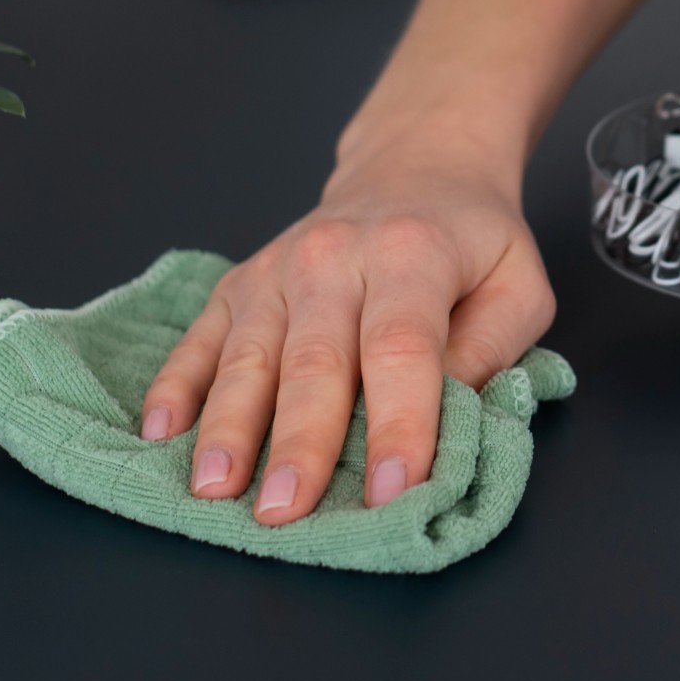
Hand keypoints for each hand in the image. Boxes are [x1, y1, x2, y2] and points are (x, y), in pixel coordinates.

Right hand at [136, 129, 555, 523]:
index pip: (402, 348)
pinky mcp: (240, 285)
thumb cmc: (471, 242)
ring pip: (247, 356)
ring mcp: (277, 270)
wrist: (416, 168)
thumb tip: (447, 420)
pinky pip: (199, 339)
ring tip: (214, 490)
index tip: (391, 490)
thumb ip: (490, 352)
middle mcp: (334, 257)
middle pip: (314, 361)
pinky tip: (159, 435)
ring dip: (227, 428)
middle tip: (286, 512)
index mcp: (412, 255)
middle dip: (299, 443)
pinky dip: (175, 388)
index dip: (398, 422)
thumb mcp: (519, 286)